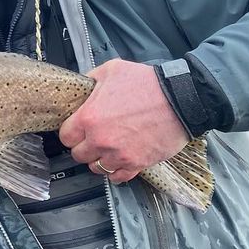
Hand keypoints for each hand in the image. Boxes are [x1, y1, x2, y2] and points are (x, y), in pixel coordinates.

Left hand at [59, 59, 188, 182]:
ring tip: (107, 149)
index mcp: (89, 117)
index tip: (78, 130)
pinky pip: (117, 177)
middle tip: (93, 139)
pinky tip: (119, 161)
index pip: (65, 137)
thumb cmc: (148, 83)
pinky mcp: (137, 163)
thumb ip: (91, 80)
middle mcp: (100, 139)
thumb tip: (82, 87)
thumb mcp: (112, 70)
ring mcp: (118, 154)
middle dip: (84, 146)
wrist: (182, 99)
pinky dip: (116, 171)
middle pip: (78, 155)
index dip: (71, 133)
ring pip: (96, 167)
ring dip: (99, 159)